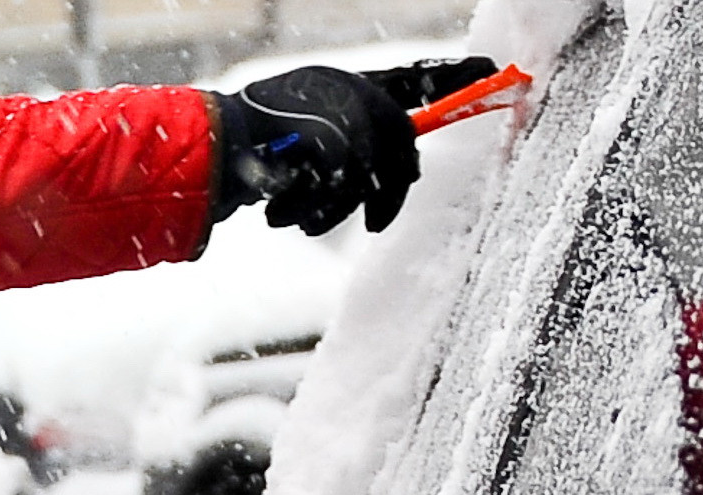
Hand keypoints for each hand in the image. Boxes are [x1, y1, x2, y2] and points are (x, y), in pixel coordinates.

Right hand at [214, 58, 496, 235]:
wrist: (209, 152)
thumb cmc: (261, 157)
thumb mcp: (319, 148)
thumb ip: (364, 150)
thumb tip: (410, 167)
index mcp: (346, 83)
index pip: (412, 75)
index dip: (452, 73)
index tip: (492, 65)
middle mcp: (346, 87)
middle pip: (402, 141)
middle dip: (391, 194)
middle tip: (374, 222)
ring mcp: (336, 108)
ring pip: (373, 175)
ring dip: (339, 212)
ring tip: (304, 218)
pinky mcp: (327, 137)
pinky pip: (347, 189)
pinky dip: (317, 213)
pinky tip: (286, 213)